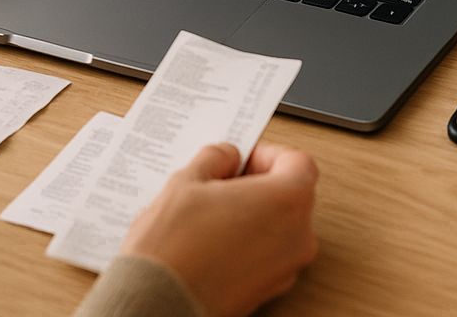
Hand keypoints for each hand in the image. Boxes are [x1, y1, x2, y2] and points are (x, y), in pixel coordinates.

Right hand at [121, 142, 318, 316]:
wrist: (158, 304)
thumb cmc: (174, 250)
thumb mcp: (188, 181)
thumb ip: (216, 158)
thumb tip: (226, 157)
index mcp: (287, 200)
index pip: (298, 162)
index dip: (267, 154)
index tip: (241, 157)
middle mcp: (298, 236)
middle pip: (292, 194)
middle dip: (258, 184)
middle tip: (222, 183)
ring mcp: (287, 267)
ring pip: (280, 226)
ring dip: (252, 214)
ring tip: (210, 213)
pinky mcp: (270, 290)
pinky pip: (268, 254)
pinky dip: (248, 242)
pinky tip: (212, 240)